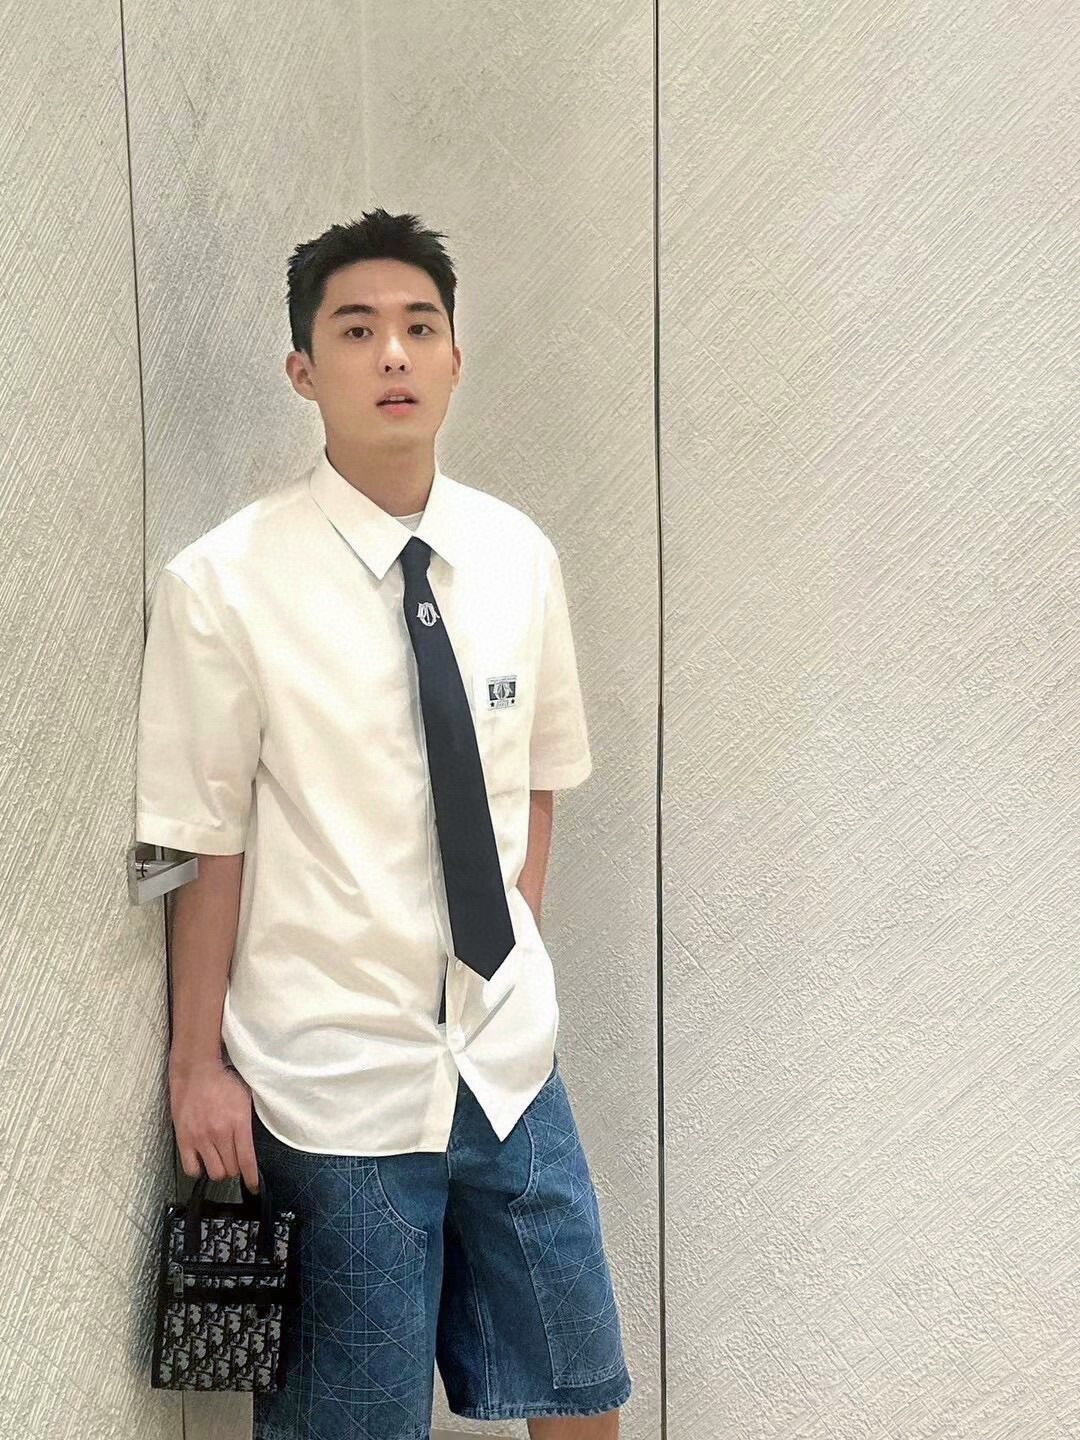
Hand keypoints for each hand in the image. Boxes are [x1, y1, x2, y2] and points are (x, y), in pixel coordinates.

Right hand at [169, 1057, 259, 1192]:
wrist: (197, 1070)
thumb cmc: (224, 1081)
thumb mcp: (246, 1098)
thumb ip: (249, 1123)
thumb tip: (254, 1146)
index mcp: (238, 1123)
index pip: (247, 1161)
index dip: (252, 1179)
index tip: (254, 1187)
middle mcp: (219, 1134)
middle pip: (231, 1170)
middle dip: (236, 1170)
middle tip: (235, 1163)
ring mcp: (200, 1138)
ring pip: (213, 1173)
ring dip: (219, 1171)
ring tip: (220, 1161)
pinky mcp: (183, 1139)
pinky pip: (191, 1168)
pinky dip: (198, 1170)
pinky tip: (203, 1161)